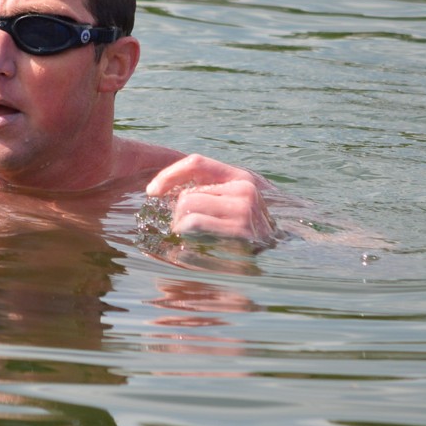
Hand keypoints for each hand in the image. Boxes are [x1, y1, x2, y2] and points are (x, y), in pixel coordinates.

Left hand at [146, 154, 277, 245]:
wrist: (273, 263)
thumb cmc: (241, 236)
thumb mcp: (227, 206)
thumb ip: (206, 192)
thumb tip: (160, 187)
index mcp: (240, 177)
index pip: (197, 162)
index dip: (170, 174)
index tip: (152, 191)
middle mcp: (245, 188)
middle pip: (187, 193)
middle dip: (176, 214)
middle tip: (183, 230)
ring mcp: (244, 208)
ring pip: (187, 205)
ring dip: (180, 225)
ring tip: (192, 238)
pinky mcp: (239, 229)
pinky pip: (193, 222)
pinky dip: (185, 233)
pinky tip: (195, 244)